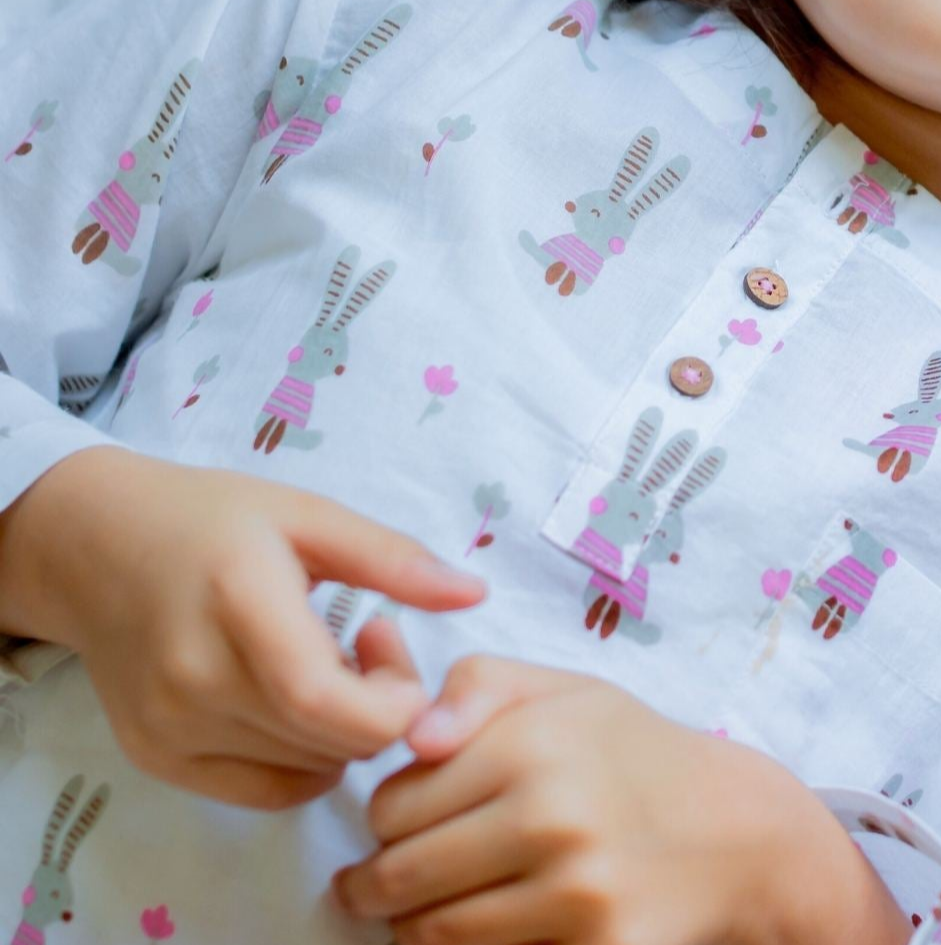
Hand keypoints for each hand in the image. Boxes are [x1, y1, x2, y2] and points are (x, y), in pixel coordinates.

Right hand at [0, 446, 486, 809]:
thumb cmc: (213, 519)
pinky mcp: (155, 759)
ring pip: (303, 772)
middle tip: (371, 645)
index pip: (326, 702)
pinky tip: (299, 699)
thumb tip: (477, 593)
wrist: (99, 546)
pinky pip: (263, 791)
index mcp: (237, 605)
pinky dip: (305, 759)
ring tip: (329, 663)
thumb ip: (394, 558)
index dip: (391, 698)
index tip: (392, 641)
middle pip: (326, 743)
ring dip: (343, 732)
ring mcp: (168, 729)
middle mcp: (192, 680)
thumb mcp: (310, 515)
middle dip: (380, 706)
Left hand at [332, 643, 891, 944]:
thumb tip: (415, 737)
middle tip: (375, 882)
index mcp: (533, 742)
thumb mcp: (562, 690)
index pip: (392, 804)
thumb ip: (477, 685)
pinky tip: (486, 926)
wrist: (732, 830)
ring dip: (412, 926)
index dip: (384, 815)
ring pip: (432, 934)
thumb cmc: (631, 752)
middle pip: (399, 877)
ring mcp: (574, 893)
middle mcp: (551, 816)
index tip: (401, 819)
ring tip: (422, 908)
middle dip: (375, 883)